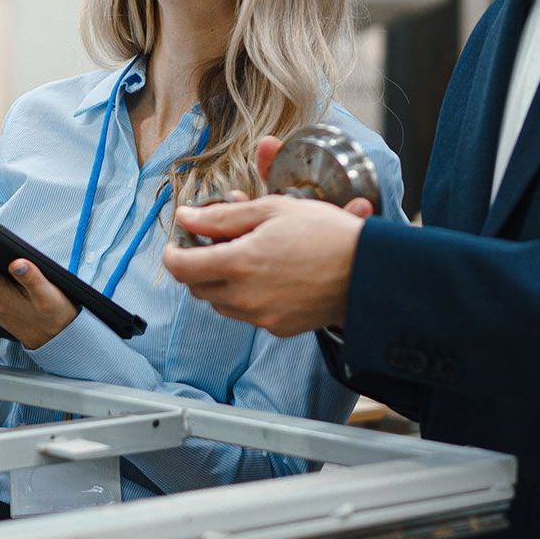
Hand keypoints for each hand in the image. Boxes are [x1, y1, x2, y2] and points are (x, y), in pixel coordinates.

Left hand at [163, 135, 373, 336]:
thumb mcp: (271, 209)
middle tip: (217, 239)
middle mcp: (244, 297)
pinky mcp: (277, 328)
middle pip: (197, 287)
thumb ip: (222, 216)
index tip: (179, 240)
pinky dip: (246, 295)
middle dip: (198, 263)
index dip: (173, 252)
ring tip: (247, 253)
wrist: (366, 270)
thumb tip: (186, 217)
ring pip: (220, 302)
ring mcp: (260, 317)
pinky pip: (247, 313)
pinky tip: (269, 273)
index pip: (181, 268)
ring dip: (221, 280)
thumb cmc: (324, 233)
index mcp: (239, 263)